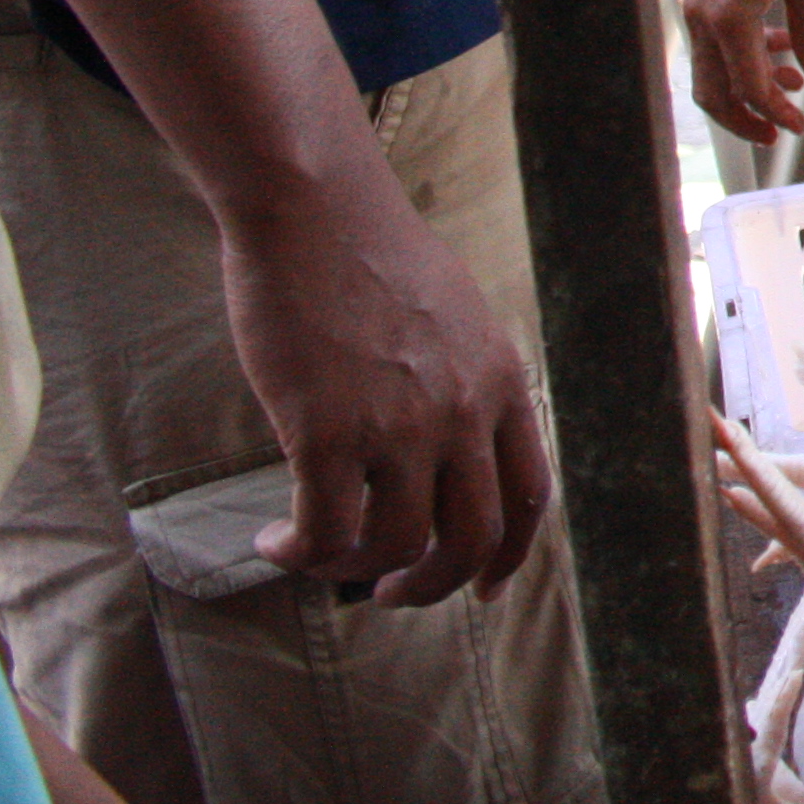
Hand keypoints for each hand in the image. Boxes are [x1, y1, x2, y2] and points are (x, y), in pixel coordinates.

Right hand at [215, 174, 550, 606]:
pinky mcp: (327, 431)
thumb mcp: (457, 318)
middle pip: (471, 539)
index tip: (485, 586)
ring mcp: (398, 425)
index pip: (529, 496)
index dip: (508, 554)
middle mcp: (463, 412)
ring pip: (396, 547)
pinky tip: (274, 543)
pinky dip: (301, 553)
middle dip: (432, 584)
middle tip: (390, 592)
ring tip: (316, 556)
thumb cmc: (373, 256)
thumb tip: (441, 449)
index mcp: (502, 383)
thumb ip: (462, 384)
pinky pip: (325, 532)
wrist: (316, 210)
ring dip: (355, 571)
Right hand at [679, 0, 803, 144]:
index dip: (774, 111)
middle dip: (746, 119)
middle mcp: (700, 18)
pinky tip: (774, 43)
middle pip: (713, 92)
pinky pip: (709, 42)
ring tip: (787, 84)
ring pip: (709, 70)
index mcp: (729, 15)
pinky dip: (737, 55)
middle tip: (778, 131)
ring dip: (744, 86)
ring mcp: (691, 8)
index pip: (747, 85)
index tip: (798, 125)